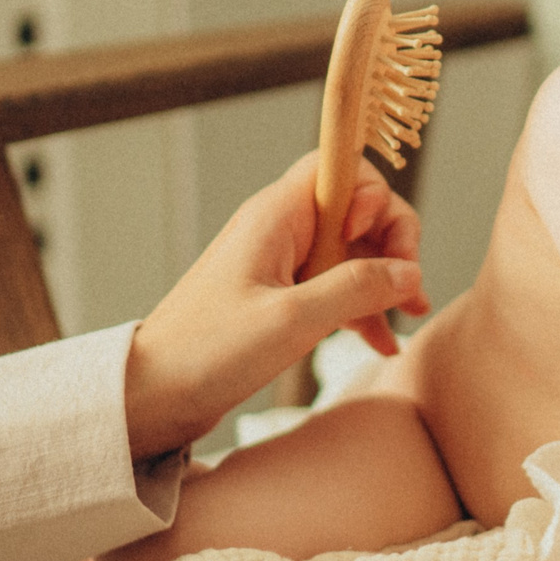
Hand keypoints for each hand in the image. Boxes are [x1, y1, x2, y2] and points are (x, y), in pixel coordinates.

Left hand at [123, 152, 430, 458]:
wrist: (150, 394)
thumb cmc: (206, 353)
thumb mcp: (293, 320)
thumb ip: (357, 289)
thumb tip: (408, 274)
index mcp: (275, 216)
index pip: (339, 166)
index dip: (371, 193)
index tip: (373, 238)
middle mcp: (280, 231)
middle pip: (356, 208)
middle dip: (392, 241)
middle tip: (407, 287)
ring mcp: (280, 265)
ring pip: (351, 251)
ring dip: (384, 278)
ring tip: (409, 316)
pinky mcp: (279, 299)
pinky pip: (334, 287)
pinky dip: (361, 308)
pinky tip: (382, 340)